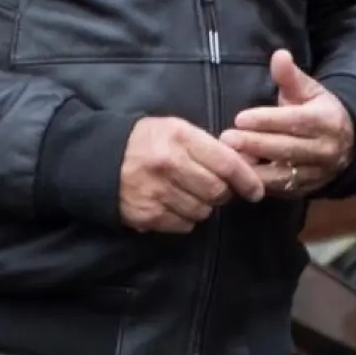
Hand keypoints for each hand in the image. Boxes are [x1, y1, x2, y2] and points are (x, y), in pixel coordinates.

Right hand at [118, 116, 265, 233]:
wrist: (99, 159)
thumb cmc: (147, 141)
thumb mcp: (177, 130)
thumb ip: (208, 146)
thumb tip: (245, 167)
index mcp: (181, 138)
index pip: (227, 163)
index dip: (247, 180)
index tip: (256, 191)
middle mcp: (170, 165)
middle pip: (217, 192)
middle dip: (223, 194)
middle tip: (217, 190)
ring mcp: (157, 192)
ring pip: (202, 211)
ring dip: (204, 207)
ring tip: (191, 195)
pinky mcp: (147, 215)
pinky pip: (183, 225)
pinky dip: (186, 219)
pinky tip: (175, 205)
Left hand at [222, 51, 355, 199]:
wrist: (348, 144)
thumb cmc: (319, 111)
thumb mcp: (309, 91)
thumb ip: (290, 76)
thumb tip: (279, 54)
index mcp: (326, 120)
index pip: (294, 121)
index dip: (266, 120)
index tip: (240, 118)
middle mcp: (324, 149)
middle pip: (286, 149)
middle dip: (254, 145)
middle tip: (225, 139)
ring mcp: (316, 173)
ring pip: (282, 175)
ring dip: (253, 170)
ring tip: (228, 160)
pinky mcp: (306, 191)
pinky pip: (280, 190)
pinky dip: (259, 184)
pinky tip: (239, 176)